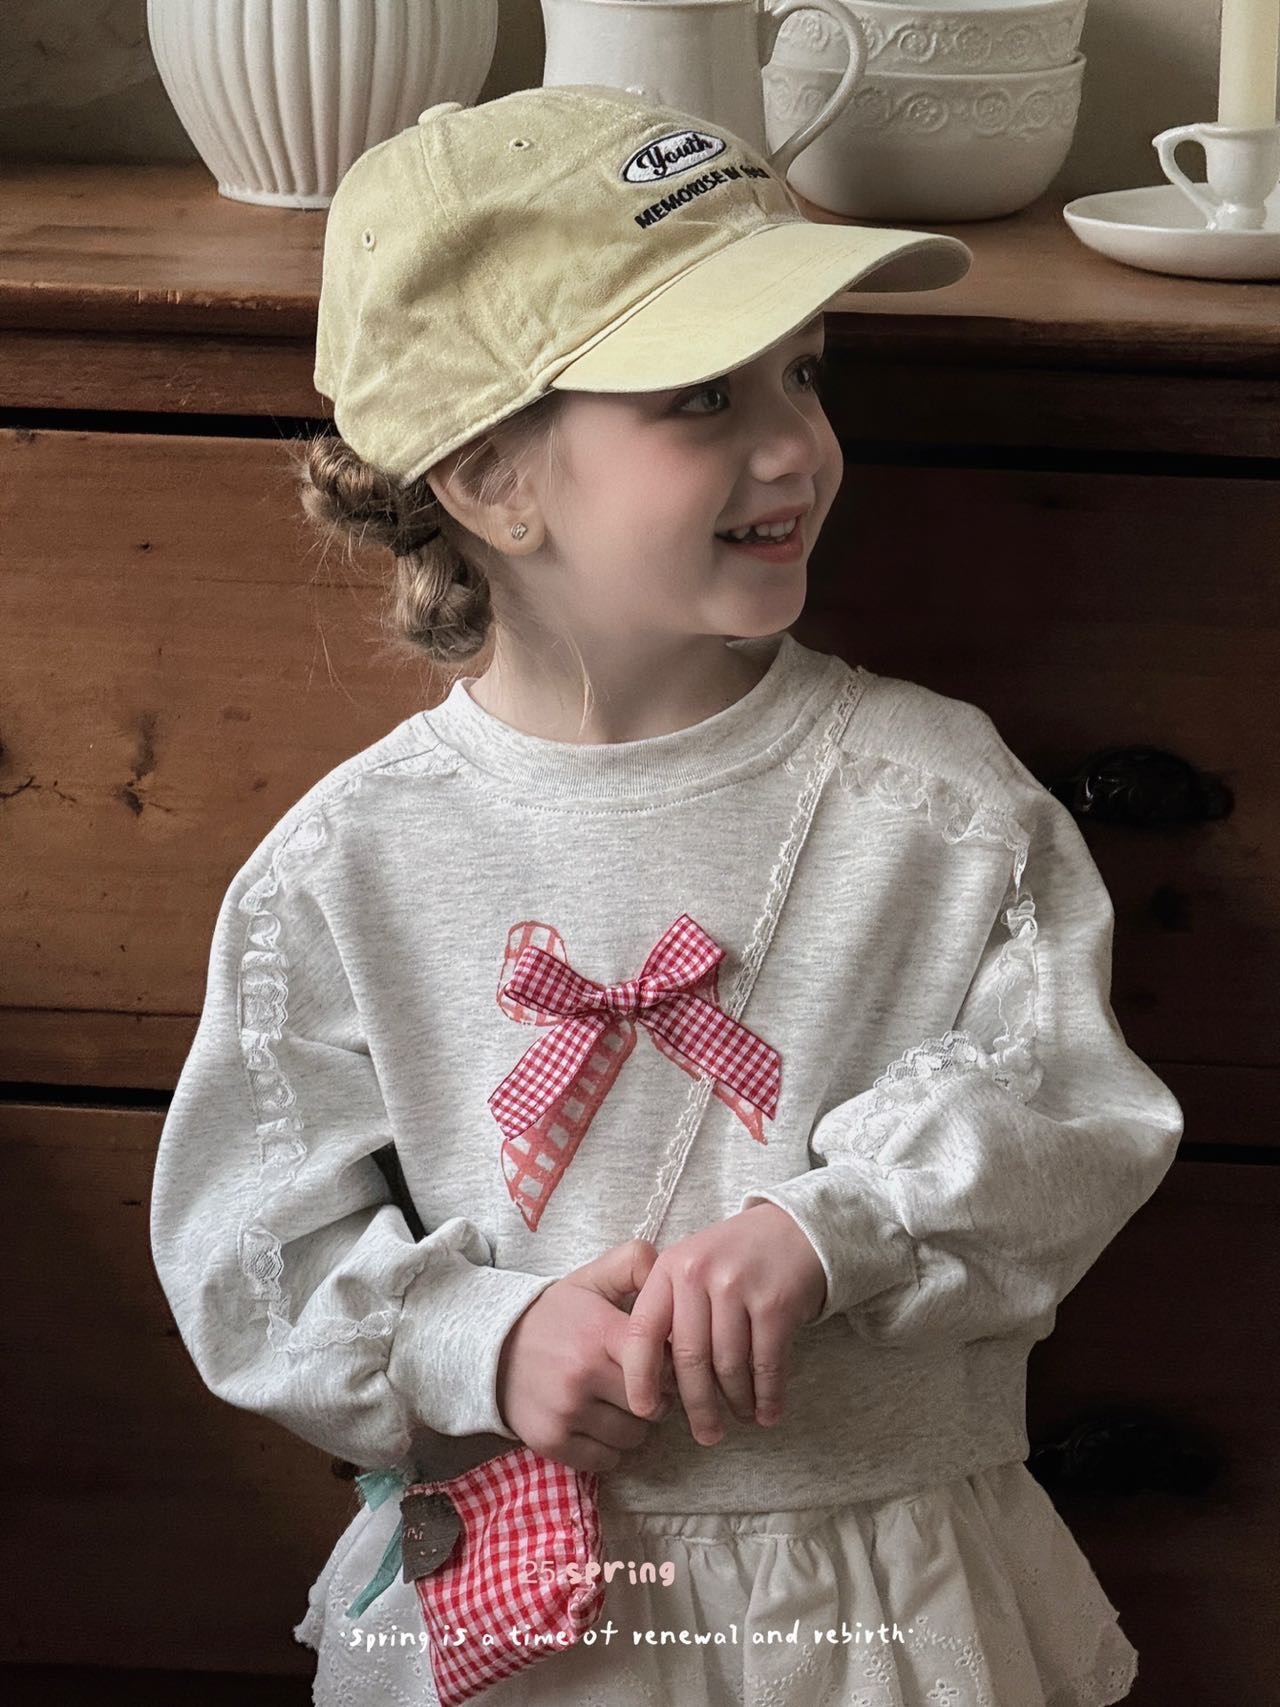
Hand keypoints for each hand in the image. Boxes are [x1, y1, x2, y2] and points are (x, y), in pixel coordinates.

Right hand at [496, 1238, 677, 1473]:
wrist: (493, 1347)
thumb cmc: (555, 1315)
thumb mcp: (591, 1279)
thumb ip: (634, 1263)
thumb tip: (667, 1265)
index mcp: (599, 1333)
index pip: (663, 1363)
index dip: (669, 1365)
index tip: (661, 1360)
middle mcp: (583, 1374)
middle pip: (653, 1405)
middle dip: (656, 1397)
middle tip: (641, 1384)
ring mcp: (566, 1411)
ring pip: (633, 1436)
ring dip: (634, 1425)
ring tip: (619, 1403)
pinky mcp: (551, 1441)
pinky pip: (607, 1460)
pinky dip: (610, 1448)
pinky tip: (599, 1423)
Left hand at [619, 1203, 826, 1445]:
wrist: (797, 1228)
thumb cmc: (736, 1258)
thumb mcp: (693, 1267)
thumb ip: (672, 1312)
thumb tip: (659, 1382)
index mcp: (670, 1268)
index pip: (643, 1332)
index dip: (639, 1377)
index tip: (643, 1410)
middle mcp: (700, 1273)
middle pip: (690, 1359)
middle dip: (697, 1406)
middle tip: (706, 1433)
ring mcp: (739, 1287)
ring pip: (728, 1367)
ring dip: (736, 1402)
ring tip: (739, 1416)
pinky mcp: (776, 1303)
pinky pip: (766, 1365)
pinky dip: (767, 1396)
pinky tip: (767, 1412)